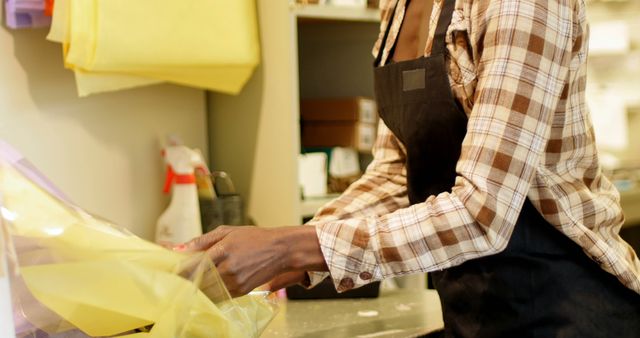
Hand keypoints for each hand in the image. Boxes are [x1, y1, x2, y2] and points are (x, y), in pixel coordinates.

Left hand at [182, 225, 326, 297]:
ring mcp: (235, 282)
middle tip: (174, 279)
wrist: (281, 250)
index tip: (169, 271)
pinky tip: (205, 287)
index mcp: (223, 250)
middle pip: (197, 280)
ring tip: (188, 282)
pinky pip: (217, 296)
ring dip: (195, 288)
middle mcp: (228, 268)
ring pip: (206, 291)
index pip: (193, 265)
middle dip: (184, 280)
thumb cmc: (254, 238)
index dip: (178, 270)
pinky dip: (208, 293)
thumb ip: (202, 241)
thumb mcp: (227, 232)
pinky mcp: (240, 292)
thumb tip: (178, 249)